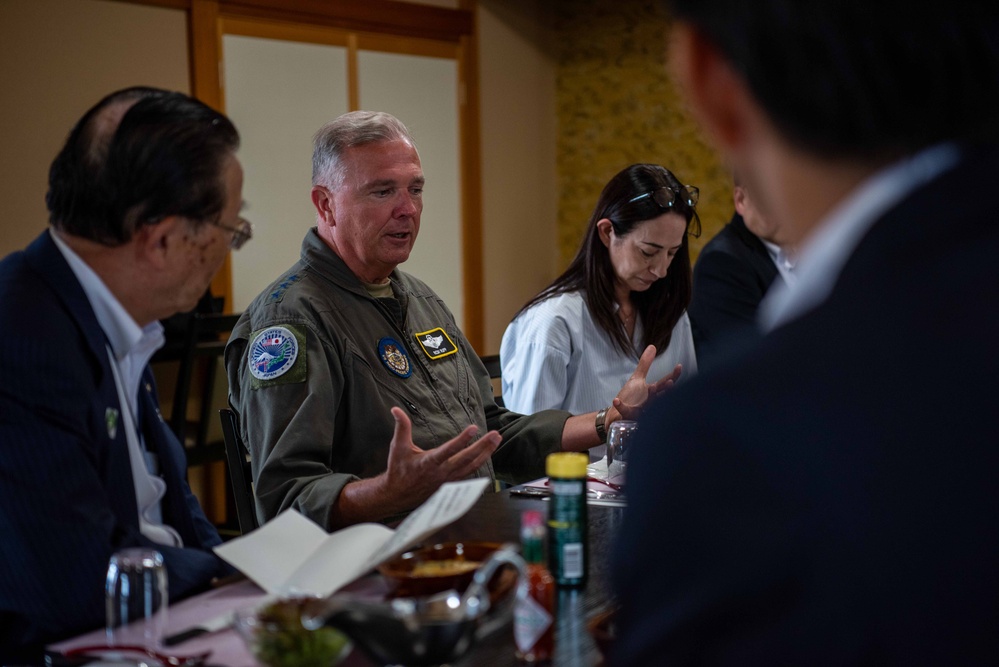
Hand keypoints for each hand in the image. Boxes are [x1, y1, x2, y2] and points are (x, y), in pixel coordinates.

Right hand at [376, 408, 500, 516]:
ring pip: (472, 466)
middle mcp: (442, 472)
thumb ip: (401, 427)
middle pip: (467, 458)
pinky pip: (470, 472)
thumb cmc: (399, 469)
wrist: (398, 495)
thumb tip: (396, 409)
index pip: (449, 450)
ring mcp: (448, 479)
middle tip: (495, 434)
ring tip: (496, 440)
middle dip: (483, 446)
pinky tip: (488, 454)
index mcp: (429, 462)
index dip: (462, 439)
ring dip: (486, 452)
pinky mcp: (451, 483)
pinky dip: (480, 462)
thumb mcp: (398, 447)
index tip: (474, 428)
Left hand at [611, 346, 680, 420]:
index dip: (673, 376)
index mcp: (652, 392)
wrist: (617, 415)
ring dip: (650, 397)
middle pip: (660, 395)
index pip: (665, 383)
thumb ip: (645, 364)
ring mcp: (640, 411)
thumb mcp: (637, 379)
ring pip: (647, 406)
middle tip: (671, 382)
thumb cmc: (631, 398)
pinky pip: (625, 411)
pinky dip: (620, 406)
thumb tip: (652, 346)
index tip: (679, 366)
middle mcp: (649, 402)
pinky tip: (616, 400)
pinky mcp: (628, 416)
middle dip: (665, 389)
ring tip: (652, 387)